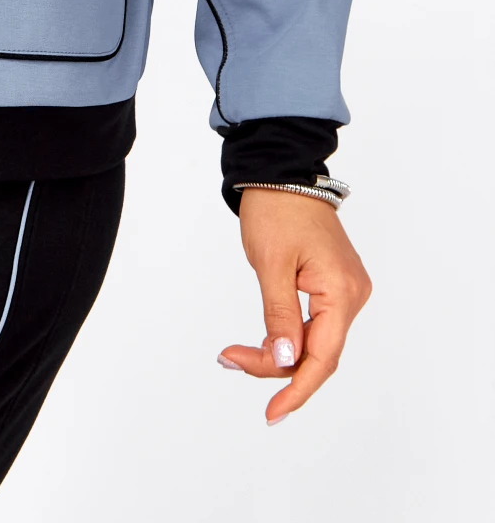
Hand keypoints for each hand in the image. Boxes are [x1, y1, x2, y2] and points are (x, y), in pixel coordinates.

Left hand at [218, 190, 370, 424]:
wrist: (282, 171)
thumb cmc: (276, 209)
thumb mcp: (271, 265)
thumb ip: (279, 316)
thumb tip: (285, 360)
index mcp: (341, 292)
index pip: (323, 357)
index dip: (296, 388)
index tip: (271, 411)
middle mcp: (351, 295)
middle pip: (319, 353)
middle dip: (277, 367)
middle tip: (232, 360)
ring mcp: (344, 291)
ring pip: (315, 341)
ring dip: (280, 353)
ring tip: (238, 353)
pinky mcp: (333, 285)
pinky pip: (315, 324)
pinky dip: (288, 337)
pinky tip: (264, 343)